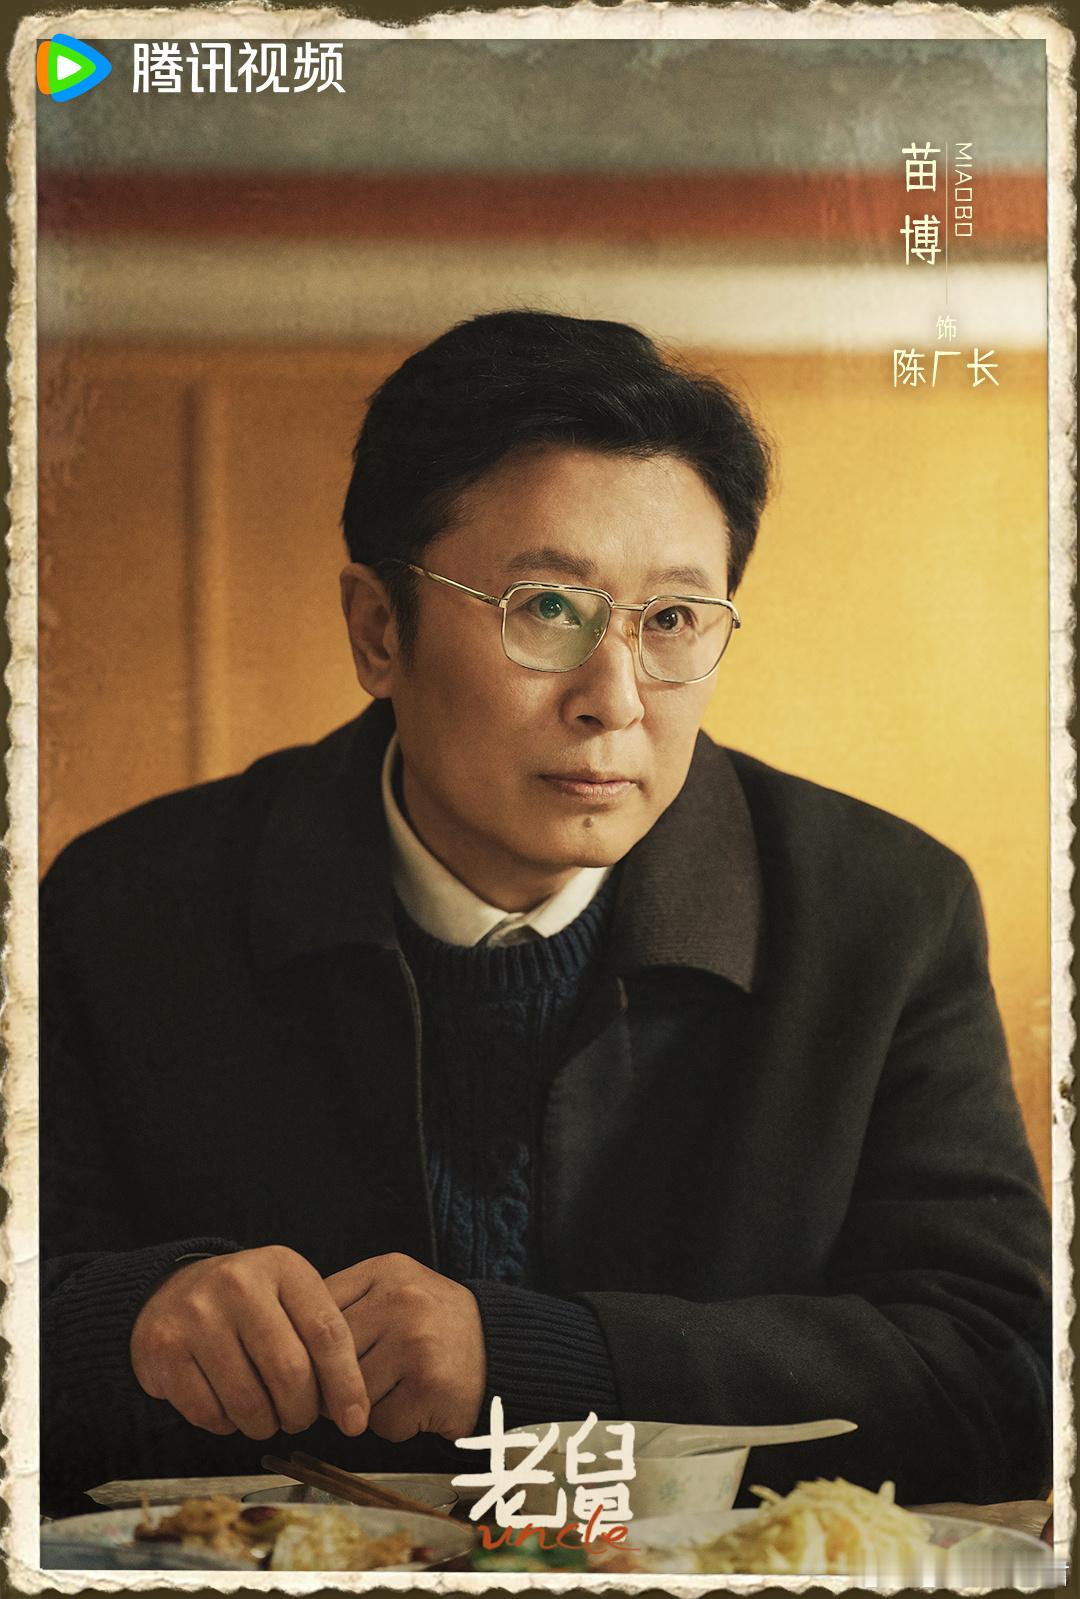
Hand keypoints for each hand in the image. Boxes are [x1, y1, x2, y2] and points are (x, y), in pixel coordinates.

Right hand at [131, 1245, 368, 1440]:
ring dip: (265, 1424)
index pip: (327, 1332)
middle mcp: (238, 1284)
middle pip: (290, 1372)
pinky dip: (227, 1425)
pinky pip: (210, 1414)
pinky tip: (229, 1407)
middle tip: (300, 1418)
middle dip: (302, 1412)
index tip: (355, 1421)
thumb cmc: (246, 1303)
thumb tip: (353, 1409)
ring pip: (250, 1402)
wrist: (169, 1293)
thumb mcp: (288, 1296)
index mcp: (281, 1266)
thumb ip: (321, 1338)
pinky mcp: (164, 1350)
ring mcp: (197, 1316)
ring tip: (266, 1415)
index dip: (346, 1383)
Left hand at [325, 1253, 485, 1443]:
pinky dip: (394, 1424)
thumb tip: (286, 1341)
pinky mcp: (430, 1386)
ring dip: (365, 1406)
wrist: (500, 1348)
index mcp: (385, 1271)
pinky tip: (416, 1404)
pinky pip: (382, 1422)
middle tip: (354, 1384)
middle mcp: (400, 1301)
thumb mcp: (395, 1289)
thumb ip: (347, 1303)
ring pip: (351, 1393)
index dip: (309, 1346)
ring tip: (395, 1388)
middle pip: (329, 1357)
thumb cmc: (434, 1324)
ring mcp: (416, 1343)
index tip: (312, 1364)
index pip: (317, 1311)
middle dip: (333, 1381)